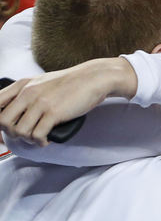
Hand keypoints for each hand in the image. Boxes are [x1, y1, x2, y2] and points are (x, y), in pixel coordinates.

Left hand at [0, 57, 135, 144]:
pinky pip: (37, 135)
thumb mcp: (41, 83)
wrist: (93, 78)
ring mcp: (40, 103)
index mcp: (22, 85)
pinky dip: (40, 142)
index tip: (3, 131)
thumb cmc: (70, 83)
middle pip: (3, 121)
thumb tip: (16, 114)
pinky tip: (46, 139)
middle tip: (24, 134)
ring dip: (27, 139)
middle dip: (11, 133)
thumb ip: (26, 95)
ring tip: (38, 137)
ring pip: (19, 131)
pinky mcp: (54, 113)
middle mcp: (27, 93)